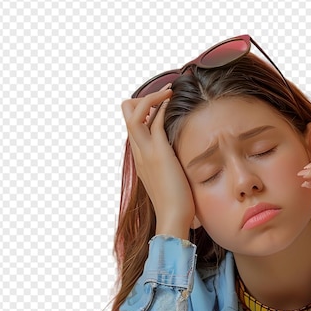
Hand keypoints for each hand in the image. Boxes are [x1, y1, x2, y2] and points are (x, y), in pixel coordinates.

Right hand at [121, 87, 194, 237]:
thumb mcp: (171, 182)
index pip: (132, 125)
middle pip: (125, 112)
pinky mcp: (159, 152)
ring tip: (170, 92)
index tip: (162, 108)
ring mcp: (146, 151)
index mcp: (141, 159)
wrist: (173, 219)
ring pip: (133, 111)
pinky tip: (175, 102)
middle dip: (142, 98)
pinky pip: (154, 120)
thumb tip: (184, 168)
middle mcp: (139, 152)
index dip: (143, 112)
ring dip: (152, 96)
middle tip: (164, 97)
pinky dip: (162, 105)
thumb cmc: (177, 205)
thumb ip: (172, 169)